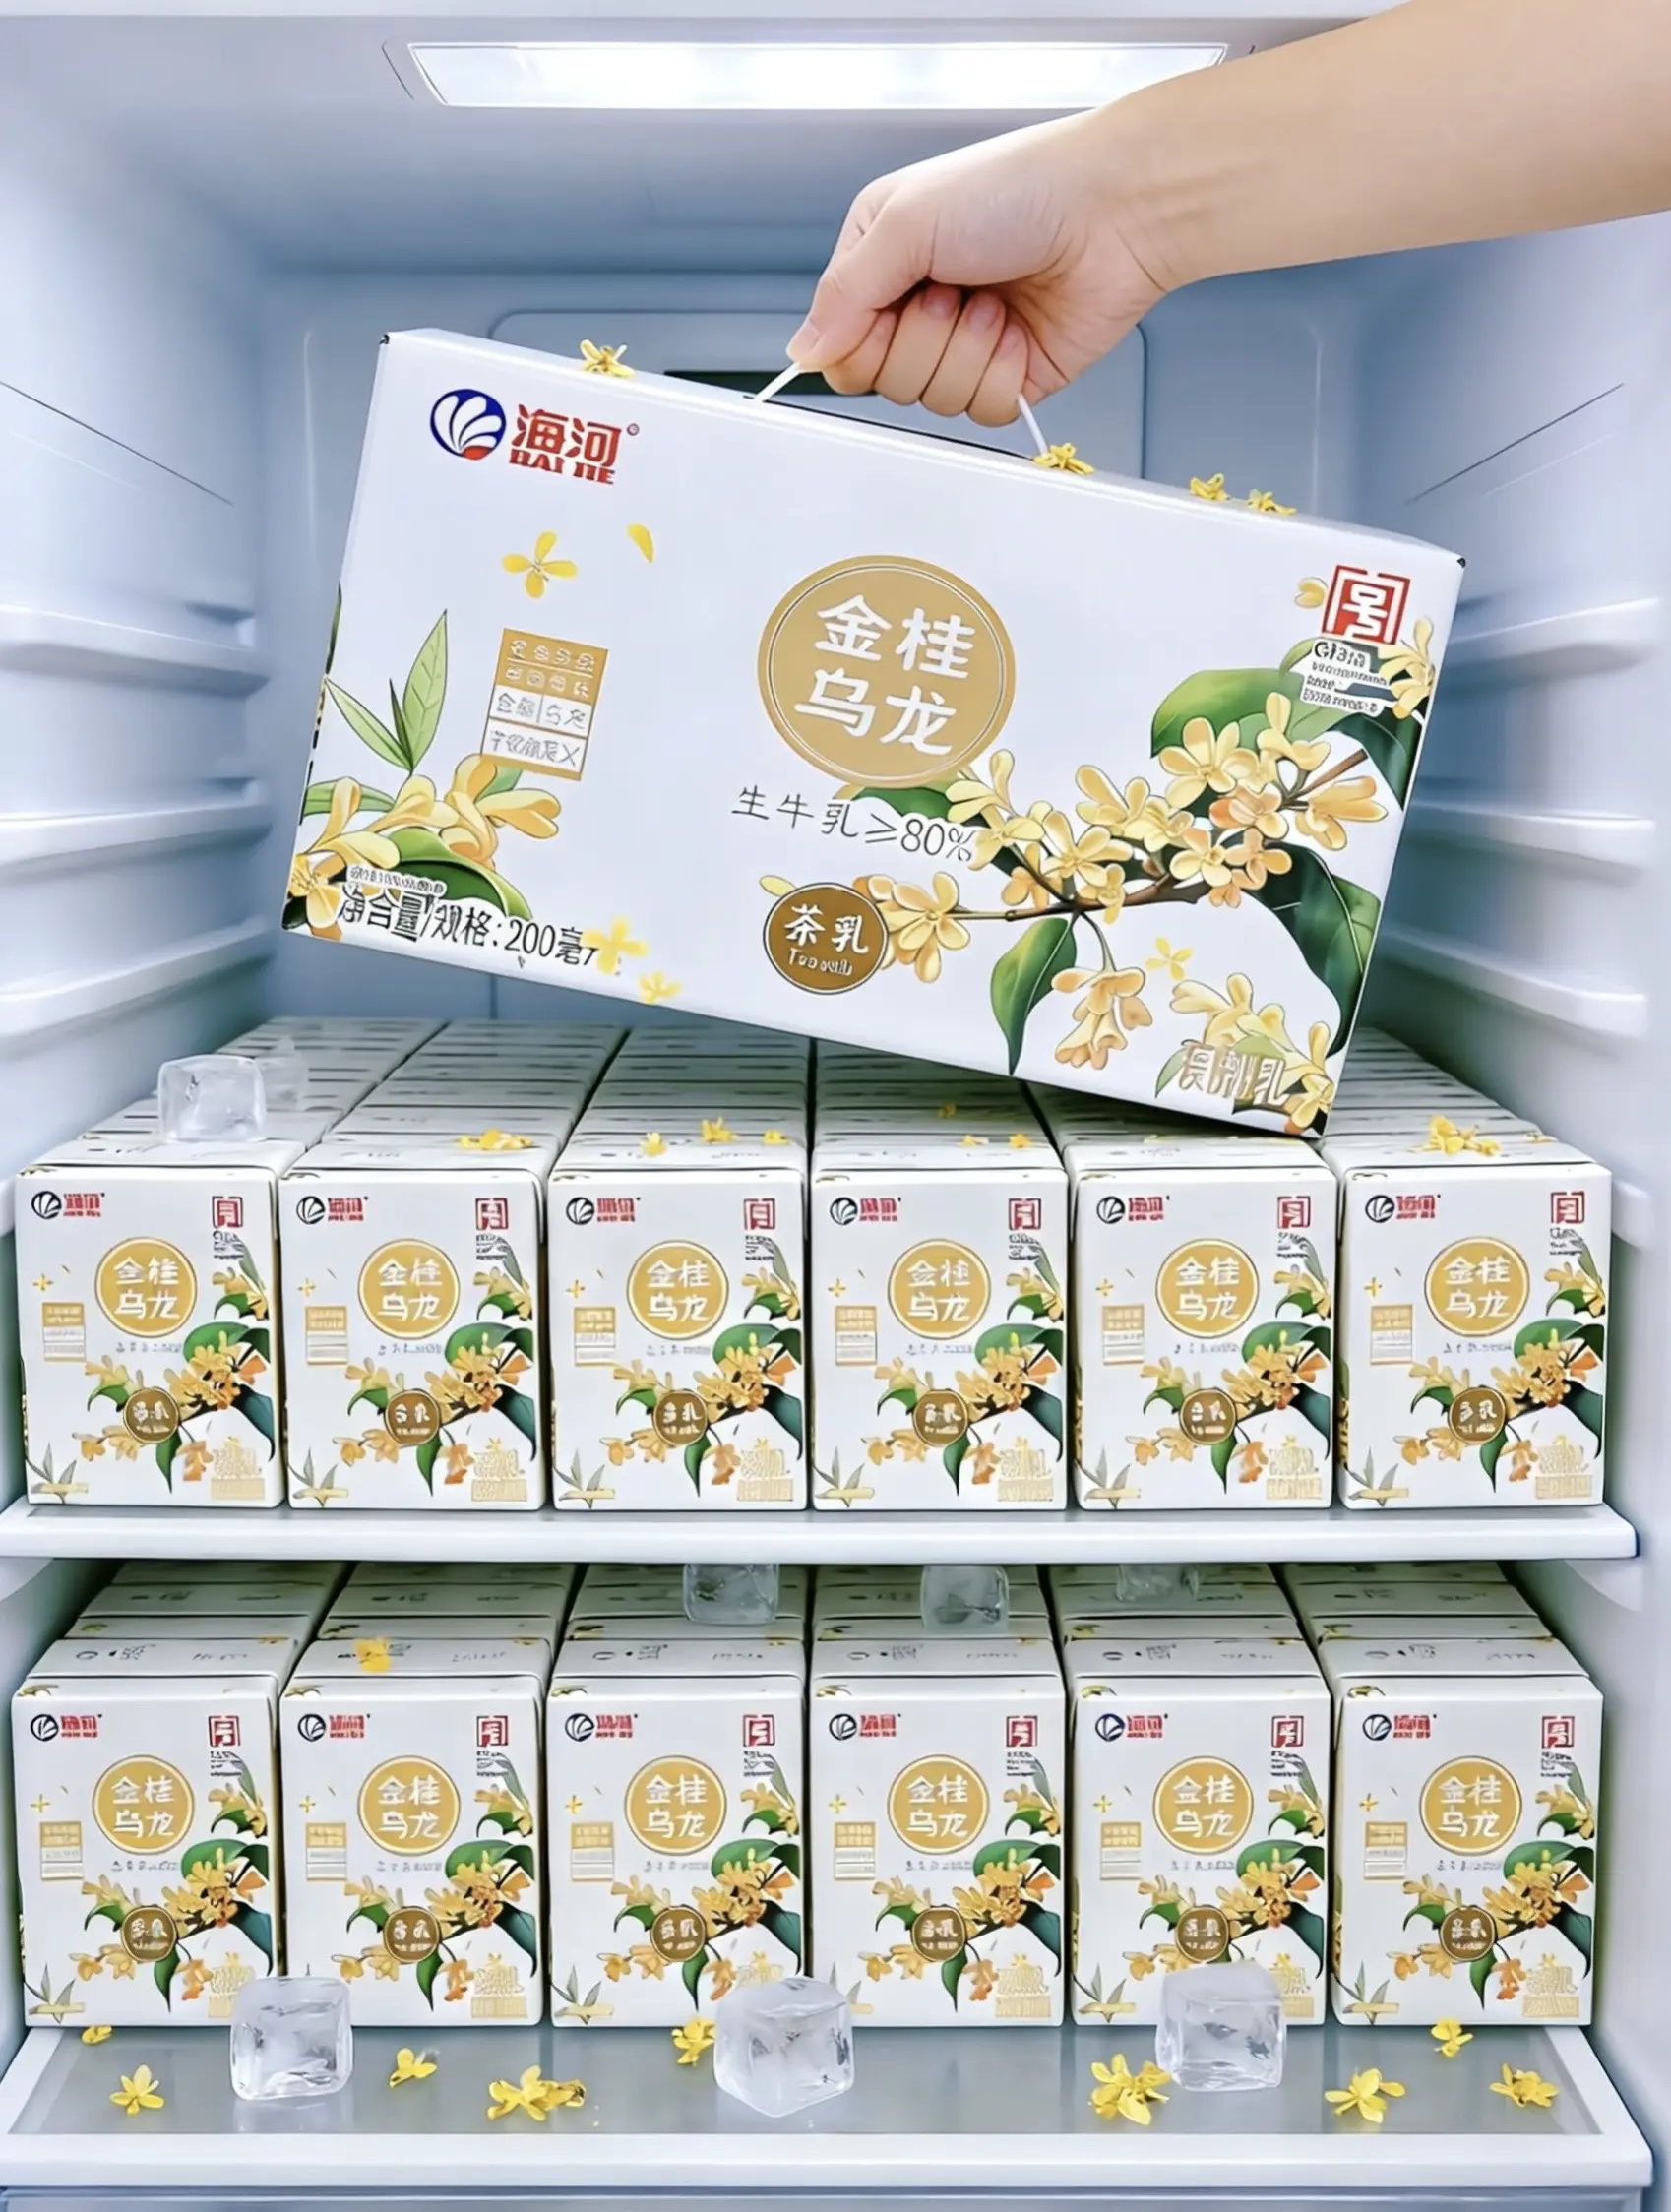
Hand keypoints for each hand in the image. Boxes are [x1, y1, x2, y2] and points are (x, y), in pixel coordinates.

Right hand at [787, 111, 1161, 425]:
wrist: (1113, 210)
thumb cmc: (1020, 189)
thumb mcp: (907, 222)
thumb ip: (844, 294)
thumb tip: (803, 353)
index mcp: (882, 259)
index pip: (839, 345)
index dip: (859, 343)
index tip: (891, 306)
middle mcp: (920, 303)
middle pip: (882, 379)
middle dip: (922, 338)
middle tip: (955, 289)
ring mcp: (966, 344)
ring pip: (933, 399)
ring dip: (967, 350)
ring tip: (996, 301)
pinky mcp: (1010, 375)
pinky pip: (982, 411)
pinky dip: (1002, 373)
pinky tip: (1020, 328)